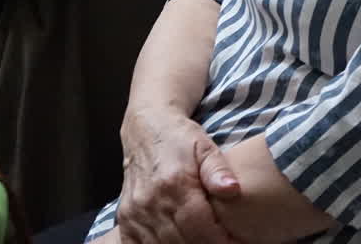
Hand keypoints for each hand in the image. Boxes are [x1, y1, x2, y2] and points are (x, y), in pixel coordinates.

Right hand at [116, 106, 239, 243]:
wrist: (146, 129)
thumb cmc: (180, 138)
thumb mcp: (205, 146)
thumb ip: (218, 169)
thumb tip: (233, 189)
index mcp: (174, 184)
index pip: (198, 226)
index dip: (219, 240)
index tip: (235, 242)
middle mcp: (151, 201)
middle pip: (181, 242)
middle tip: (224, 243)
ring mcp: (135, 212)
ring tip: (203, 242)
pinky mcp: (125, 218)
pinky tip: (173, 243)